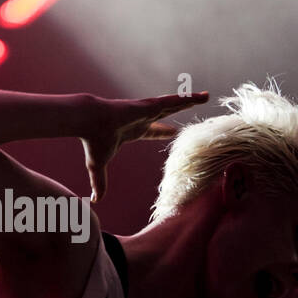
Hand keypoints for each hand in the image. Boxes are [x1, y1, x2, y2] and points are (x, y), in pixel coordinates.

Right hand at [80, 92, 208, 201]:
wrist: (91, 123)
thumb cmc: (94, 142)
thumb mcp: (98, 166)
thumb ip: (99, 182)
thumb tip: (94, 200)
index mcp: (133, 130)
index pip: (152, 130)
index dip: (163, 132)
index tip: (173, 132)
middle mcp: (142, 117)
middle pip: (167, 113)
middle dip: (179, 110)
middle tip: (192, 106)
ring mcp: (148, 110)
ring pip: (175, 104)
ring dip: (190, 101)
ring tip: (206, 96)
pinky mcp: (151, 105)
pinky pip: (175, 101)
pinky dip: (189, 98)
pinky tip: (203, 96)